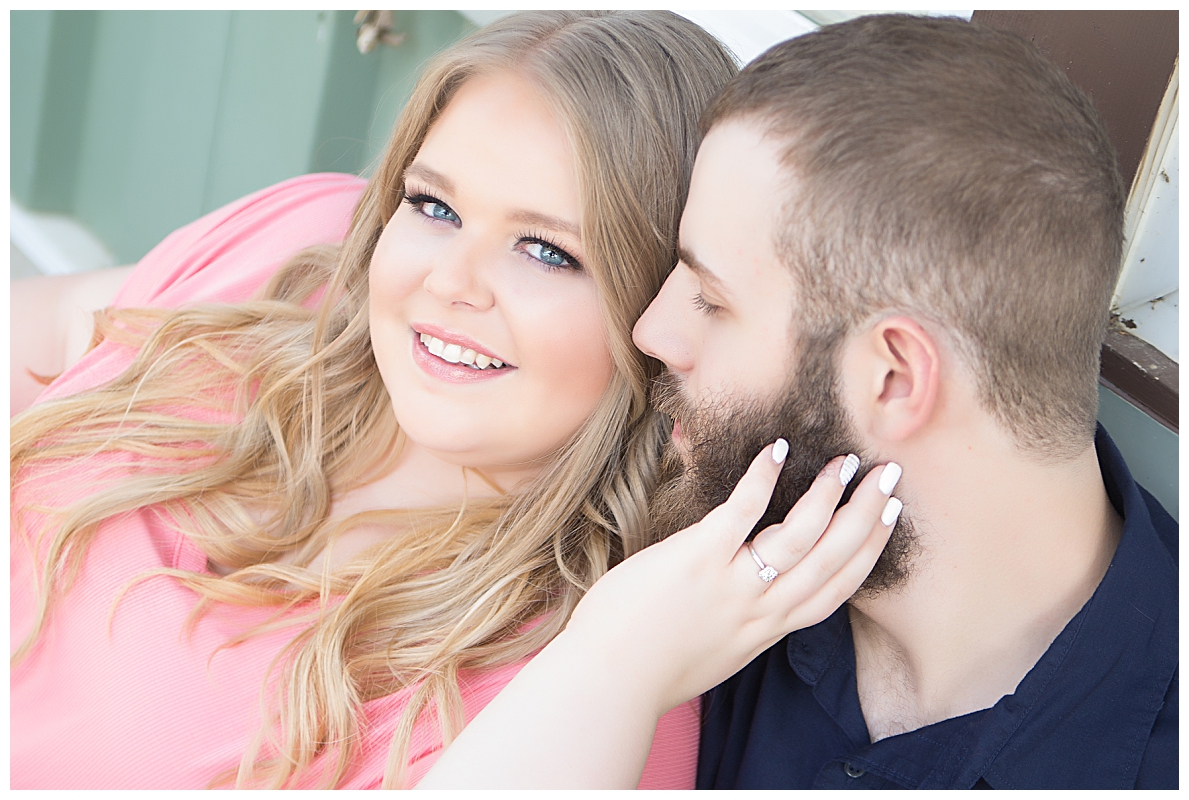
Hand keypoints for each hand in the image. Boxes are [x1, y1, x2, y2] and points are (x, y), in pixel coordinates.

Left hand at [561, 440, 899, 716]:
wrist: (609, 682)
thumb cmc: (648, 669)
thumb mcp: (713, 654)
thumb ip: (736, 625)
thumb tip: (741, 600)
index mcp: (766, 630)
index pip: (835, 590)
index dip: (867, 552)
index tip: (887, 519)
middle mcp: (760, 609)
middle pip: (832, 559)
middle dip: (867, 515)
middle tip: (889, 477)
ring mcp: (731, 584)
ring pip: (800, 537)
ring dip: (828, 496)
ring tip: (847, 462)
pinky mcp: (697, 559)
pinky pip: (741, 513)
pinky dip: (761, 480)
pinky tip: (776, 451)